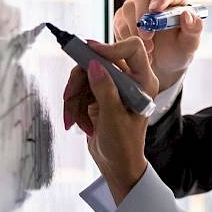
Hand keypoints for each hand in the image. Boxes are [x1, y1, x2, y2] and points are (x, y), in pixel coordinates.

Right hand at [75, 37, 159, 202]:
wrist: (116, 165)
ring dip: (74, 99)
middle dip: (80, 80)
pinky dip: (74, 106)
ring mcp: (113, 87)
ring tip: (74, 120)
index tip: (89, 51)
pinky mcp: (98, 95)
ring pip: (84, 76)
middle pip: (99, 61)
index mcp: (143, 82)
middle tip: (68, 95)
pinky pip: (79, 90)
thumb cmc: (123, 145)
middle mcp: (130, 80)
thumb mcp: (114, 117)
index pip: (132, 49)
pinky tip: (76, 123)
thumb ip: (105, 90)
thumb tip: (93, 64)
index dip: (110, 47)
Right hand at [113, 0, 203, 92]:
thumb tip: (187, 15)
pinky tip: (137, 51)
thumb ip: (194, 30)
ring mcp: (136, 7)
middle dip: (143, 15)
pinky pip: (119, 24)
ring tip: (148, 51)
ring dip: (135, 31)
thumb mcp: (190, 44)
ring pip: (128, 9)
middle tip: (147, 36)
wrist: (162, 65)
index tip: (156, 10)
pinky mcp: (122, 19)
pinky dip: (127, 38)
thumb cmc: (179, 50)